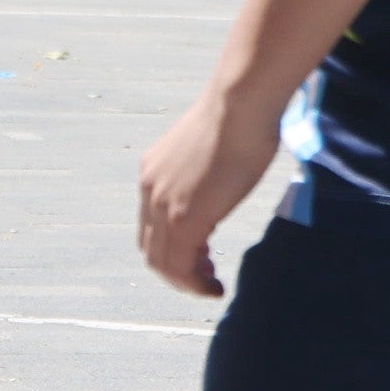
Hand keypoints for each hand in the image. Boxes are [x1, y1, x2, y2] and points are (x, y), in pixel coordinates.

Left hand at [135, 84, 272, 297]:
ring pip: (162, 262)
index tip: (204, 256)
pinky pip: (180, 265)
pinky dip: (195, 283)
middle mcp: (150, 189)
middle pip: (152, 248)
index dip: (175, 248)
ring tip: (210, 286)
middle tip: (206, 276)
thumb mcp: (211, 151)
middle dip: (178, 270)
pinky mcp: (183, 217)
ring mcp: (162, 204)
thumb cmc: (239, 117)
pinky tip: (214, 286)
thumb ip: (204, 173)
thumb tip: (220, 182)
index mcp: (154, 172)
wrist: (239, 104)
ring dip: (186, 282)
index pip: (152, 225)